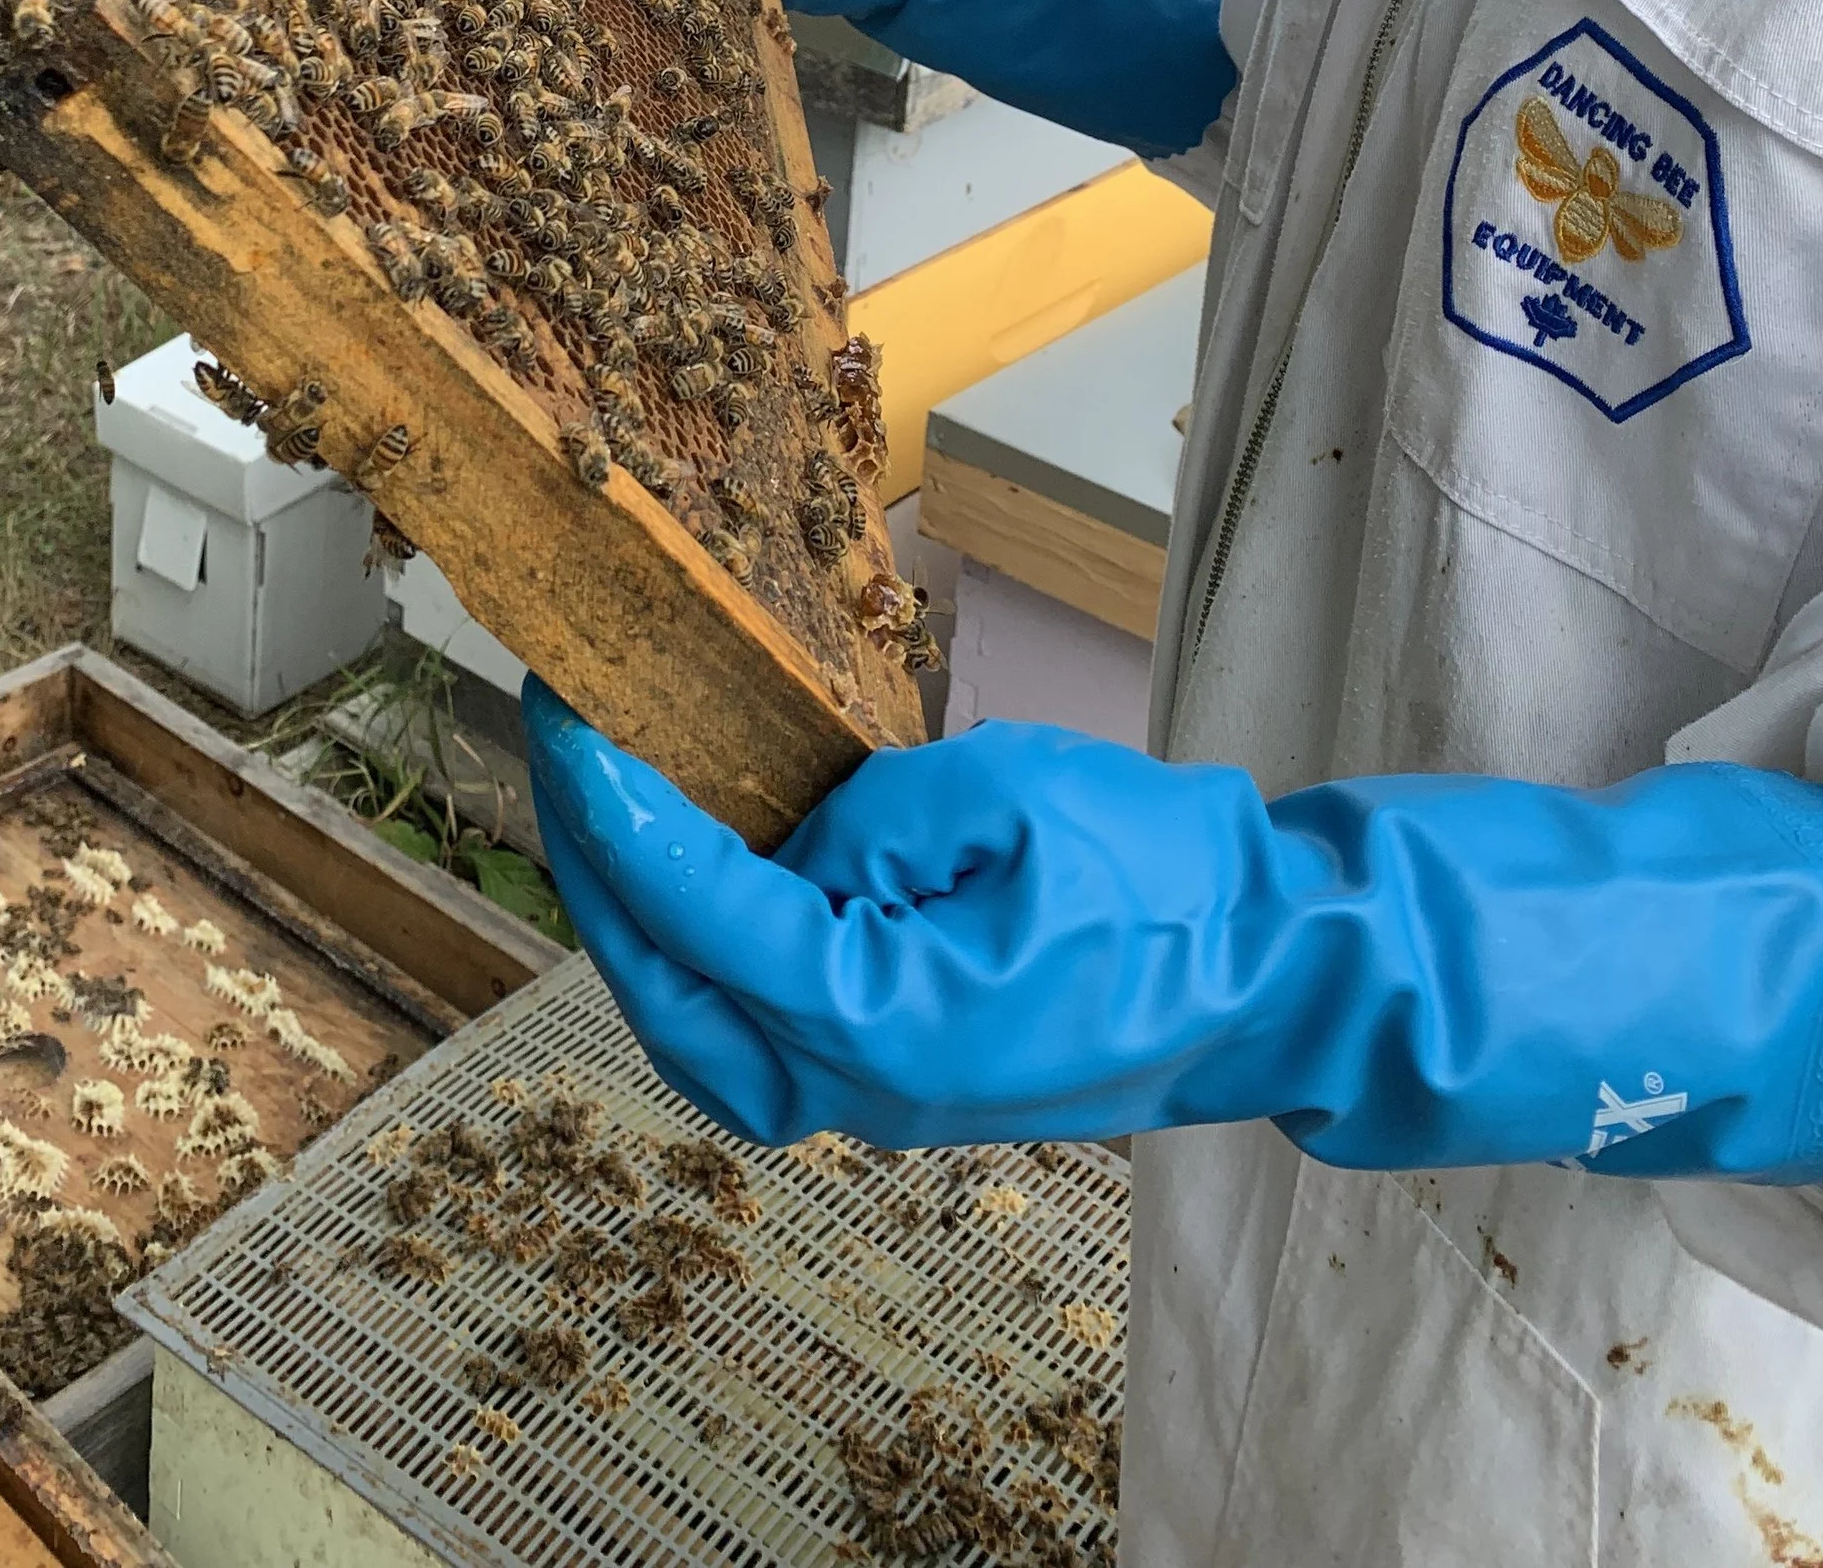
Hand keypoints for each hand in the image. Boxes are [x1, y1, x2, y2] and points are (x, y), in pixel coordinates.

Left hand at [524, 681, 1822, 1178]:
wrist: (1266, 971)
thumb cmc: (1164, 881)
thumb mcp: (1011, 798)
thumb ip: (875, 816)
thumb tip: (792, 838)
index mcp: (886, 1025)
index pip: (708, 919)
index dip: (621, 818)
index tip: (565, 724)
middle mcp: (863, 1088)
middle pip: (671, 1002)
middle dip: (595, 883)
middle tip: (556, 759)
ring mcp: (879, 1099)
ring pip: (703, 1038)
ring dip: (638, 932)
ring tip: (599, 811)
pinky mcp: (899, 1077)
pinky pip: (762, 1034)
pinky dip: (703, 960)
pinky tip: (693, 874)